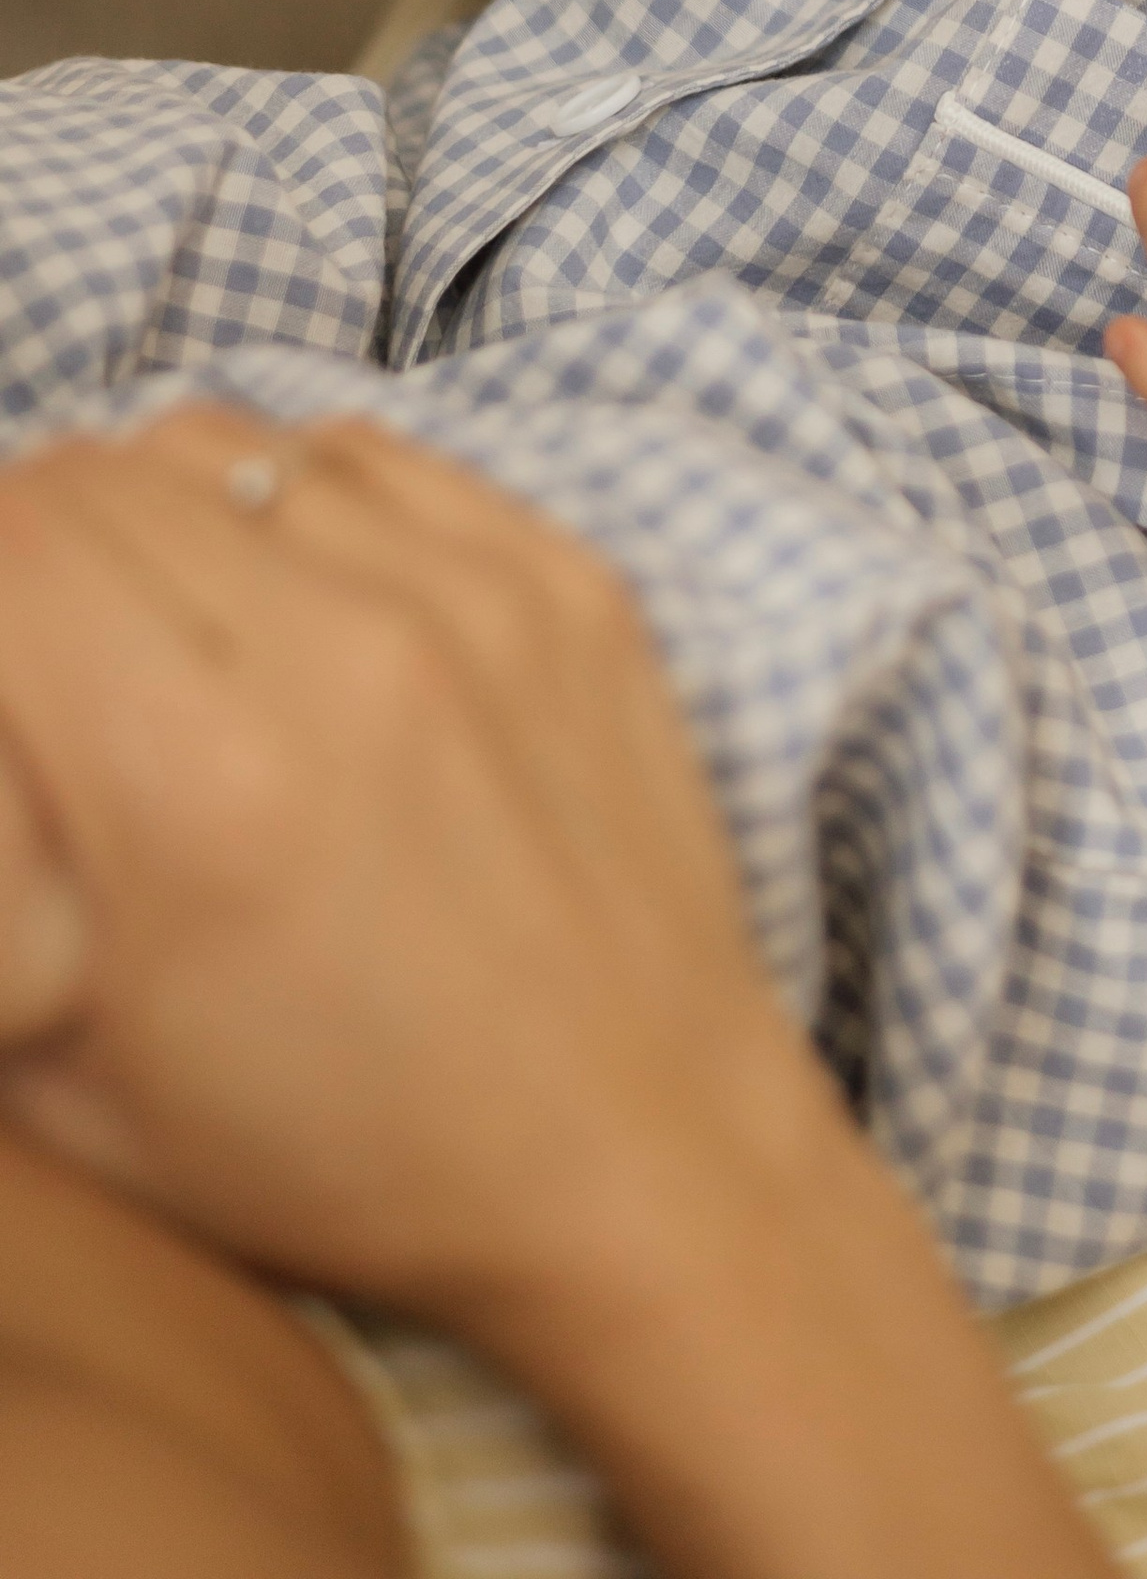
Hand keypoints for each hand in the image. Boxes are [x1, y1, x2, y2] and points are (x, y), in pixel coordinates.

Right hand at [0, 410, 1115, 1578]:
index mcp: (196, 777)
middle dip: (49, 550)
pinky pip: (378, 457)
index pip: (16, 540)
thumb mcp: (81, 1066)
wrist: (637, 1149)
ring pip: (240, 441)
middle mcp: (340, 648)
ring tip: (181, 623)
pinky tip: (306, 599)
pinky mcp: (570, 578)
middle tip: (60, 648)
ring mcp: (474, 595)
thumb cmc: (351, 1146)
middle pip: (110, 474)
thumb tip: (0, 704)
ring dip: (174, 510)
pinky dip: (308, 500)